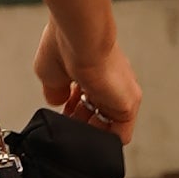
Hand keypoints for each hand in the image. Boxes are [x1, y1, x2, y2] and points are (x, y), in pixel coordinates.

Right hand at [38, 19, 141, 139]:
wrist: (80, 36)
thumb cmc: (64, 45)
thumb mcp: (50, 73)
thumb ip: (55, 91)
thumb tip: (57, 101)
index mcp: (92, 71)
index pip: (86, 100)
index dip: (72, 112)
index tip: (61, 114)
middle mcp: (109, 81)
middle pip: (98, 114)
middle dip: (80, 124)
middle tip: (67, 126)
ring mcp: (121, 92)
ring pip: (110, 125)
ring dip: (91, 134)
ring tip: (76, 133)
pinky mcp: (129, 103)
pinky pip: (121, 133)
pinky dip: (104, 141)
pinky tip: (89, 137)